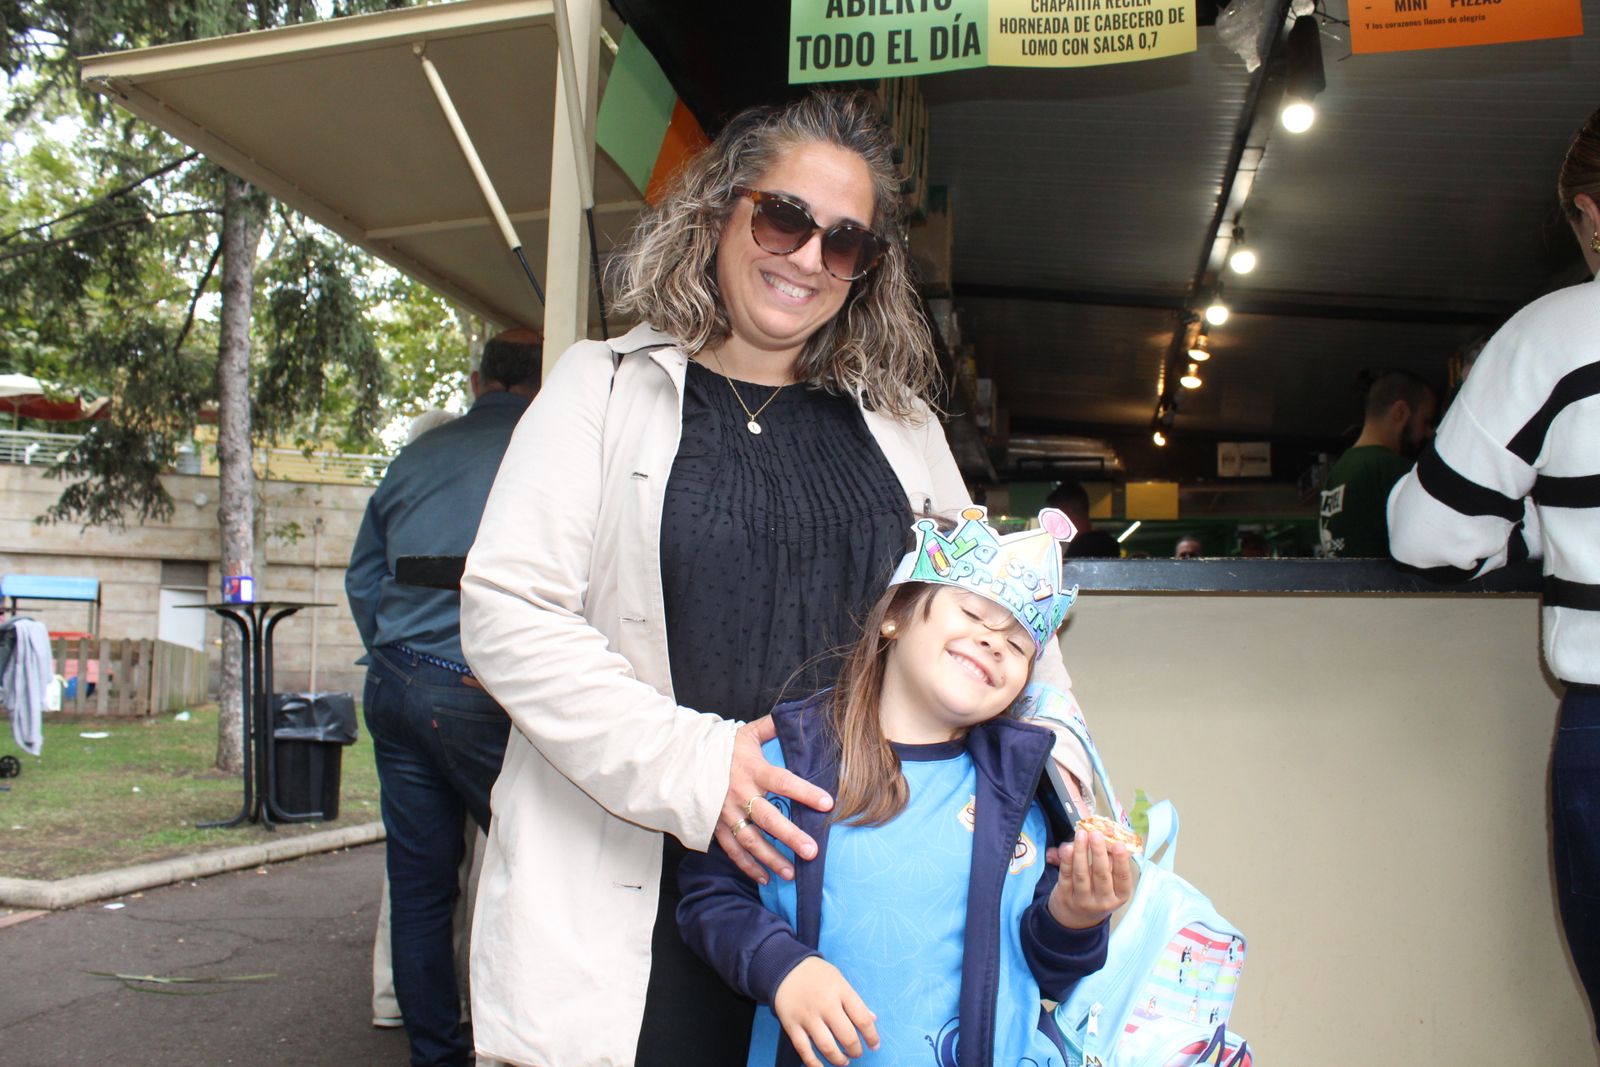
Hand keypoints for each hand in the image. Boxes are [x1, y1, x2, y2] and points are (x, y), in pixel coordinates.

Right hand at [715, 716, 832, 883]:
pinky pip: (732, 850)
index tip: (828, 803)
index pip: (783, 782)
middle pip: (768, 818)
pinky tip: (764, 878)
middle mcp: (740, 793)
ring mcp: (726, 813)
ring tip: (791, 874)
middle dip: (790, 837)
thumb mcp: (746, 734)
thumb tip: (796, 716)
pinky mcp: (715, 826)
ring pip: (751, 840)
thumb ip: (772, 727)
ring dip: (771, 859)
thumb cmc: (721, 747)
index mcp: (752, 769)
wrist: (681, 760)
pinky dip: (747, 866)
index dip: (805, 792)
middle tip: (811, 852)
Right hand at [772, 957, 879, 1066]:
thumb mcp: (839, 980)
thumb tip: (872, 1019)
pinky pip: (804, 1050)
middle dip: (856, 1050)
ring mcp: (807, 1016)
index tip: (874, 1045)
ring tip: (843, 1061)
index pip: (862, 1019)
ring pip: (827, 1046)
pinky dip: (814, 1064)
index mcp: (840, 991)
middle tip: (857, 1053)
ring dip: (839, 1059)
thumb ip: (854, 1001)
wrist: (784, 966)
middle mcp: (825, 1004)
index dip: (872, 1036)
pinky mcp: (791, 1024)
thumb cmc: (816, 974)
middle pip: (847, 1036)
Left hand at [1048, 830, 1134, 929]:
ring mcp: (1083, 900)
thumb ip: (1112, 865)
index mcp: (1119, 897)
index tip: (1119, 844)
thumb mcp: (1111, 886)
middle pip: (1101, 875)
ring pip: (1082, 874)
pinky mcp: (1065, 896)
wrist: (1075, 919)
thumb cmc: (1097, 894)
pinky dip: (1067, 861)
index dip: (1121, 862)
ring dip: (1081, 852)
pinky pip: (1066, 876)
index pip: (1123, 879)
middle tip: (1096, 834)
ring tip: (1082, 835)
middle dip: (1098, 853)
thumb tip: (1110, 839)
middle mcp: (1102, 901)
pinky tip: (1068, 848)